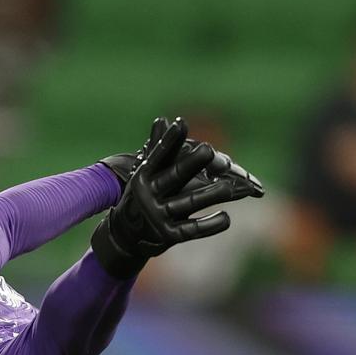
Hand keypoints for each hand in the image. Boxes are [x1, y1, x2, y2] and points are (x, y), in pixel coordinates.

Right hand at [91, 117, 261, 277]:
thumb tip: (161, 119)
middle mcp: (148, 194)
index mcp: (144, 175)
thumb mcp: (145, 173)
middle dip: (190, 163)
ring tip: (229, 187)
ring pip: (188, 202)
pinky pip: (192, 230)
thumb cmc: (142, 196)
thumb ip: (157, 148)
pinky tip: (226, 217)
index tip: (181, 123)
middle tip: (207, 149)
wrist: (125, 235)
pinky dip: (210, 225)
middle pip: (174, 177)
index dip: (170, 140)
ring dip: (210, 194)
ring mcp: (157, 215)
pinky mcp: (168, 234)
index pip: (159, 154)